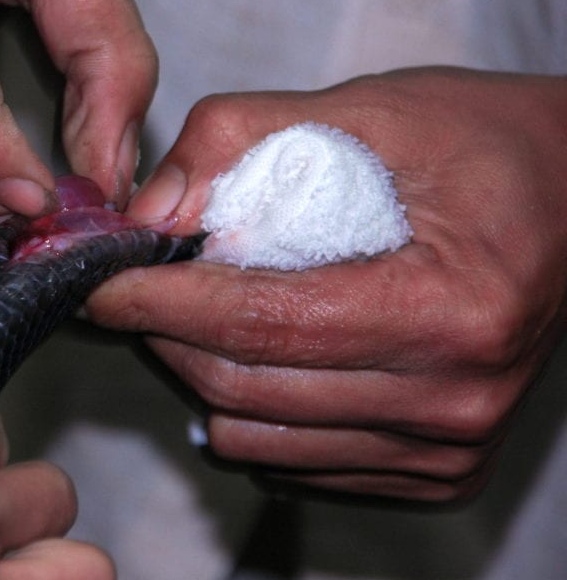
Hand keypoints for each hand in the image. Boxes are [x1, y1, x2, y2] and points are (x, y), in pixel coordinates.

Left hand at [86, 68, 566, 501]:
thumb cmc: (481, 145)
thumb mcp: (369, 109)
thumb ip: (244, 142)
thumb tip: (147, 213)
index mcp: (450, 308)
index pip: (260, 322)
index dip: (159, 301)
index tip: (98, 280)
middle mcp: (455, 399)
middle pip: (247, 387)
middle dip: (164, 333)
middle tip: (134, 285)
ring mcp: (447, 447)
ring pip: (257, 435)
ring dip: (200, 373)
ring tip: (198, 311)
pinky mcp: (436, 470)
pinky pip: (293, 461)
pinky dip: (250, 410)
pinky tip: (257, 353)